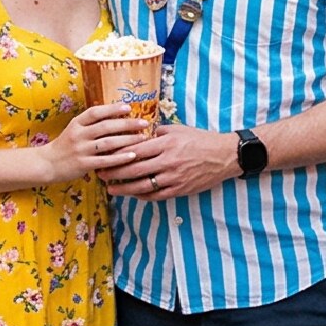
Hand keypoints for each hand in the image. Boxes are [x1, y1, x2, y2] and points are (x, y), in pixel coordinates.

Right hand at [40, 103, 148, 183]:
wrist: (47, 164)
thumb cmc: (65, 145)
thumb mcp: (74, 129)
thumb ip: (90, 123)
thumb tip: (115, 115)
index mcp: (76, 123)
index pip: (96, 112)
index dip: (112, 109)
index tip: (128, 107)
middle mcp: (78, 134)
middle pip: (106, 126)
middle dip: (127, 123)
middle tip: (144, 122)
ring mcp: (81, 149)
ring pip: (108, 142)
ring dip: (128, 140)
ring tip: (143, 138)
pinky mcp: (83, 164)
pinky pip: (105, 160)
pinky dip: (120, 158)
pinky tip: (132, 156)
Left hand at [104, 124, 240, 200]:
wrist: (224, 156)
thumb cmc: (200, 139)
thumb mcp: (178, 129)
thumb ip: (158, 133)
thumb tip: (140, 135)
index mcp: (165, 144)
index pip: (134, 150)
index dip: (116, 155)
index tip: (104, 156)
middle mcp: (167, 162)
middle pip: (133, 170)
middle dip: (114, 173)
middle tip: (101, 175)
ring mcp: (173, 178)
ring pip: (142, 186)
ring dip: (124, 189)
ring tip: (112, 190)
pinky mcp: (179, 189)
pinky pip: (156, 195)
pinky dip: (142, 195)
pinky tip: (133, 194)